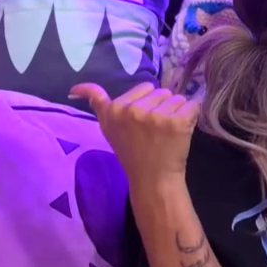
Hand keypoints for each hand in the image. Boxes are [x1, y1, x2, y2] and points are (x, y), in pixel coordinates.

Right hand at [74, 82, 199, 191]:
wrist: (153, 179)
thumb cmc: (133, 153)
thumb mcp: (108, 127)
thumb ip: (97, 103)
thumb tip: (74, 89)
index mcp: (114, 109)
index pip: (144, 87)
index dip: (146, 104)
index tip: (141, 125)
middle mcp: (132, 110)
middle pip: (161, 91)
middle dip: (161, 107)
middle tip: (155, 131)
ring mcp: (155, 116)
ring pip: (177, 98)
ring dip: (176, 112)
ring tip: (166, 133)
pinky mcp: (177, 121)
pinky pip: (193, 105)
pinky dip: (191, 117)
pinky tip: (180, 133)